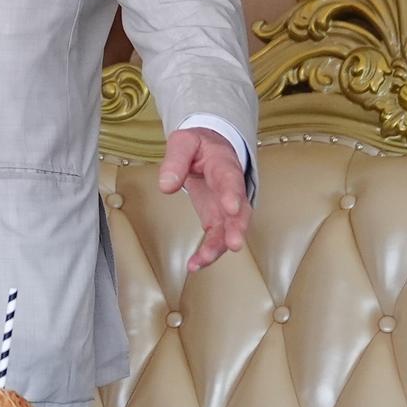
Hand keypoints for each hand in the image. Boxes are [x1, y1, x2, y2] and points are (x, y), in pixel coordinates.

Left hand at [165, 126, 250, 271]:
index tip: (231, 207)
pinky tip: (195, 264)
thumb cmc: (200, 145)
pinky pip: (216, 239)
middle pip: (240, 210)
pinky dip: (207, 253)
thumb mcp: (184, 142)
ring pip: (229, 230)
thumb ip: (175, 160)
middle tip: (233, 243)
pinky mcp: (218, 219)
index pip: (230, 179)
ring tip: (203, 260)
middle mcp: (231, 189)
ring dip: (218, 247)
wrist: (211, 149)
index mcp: (224, 165)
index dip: (232, 194)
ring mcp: (227, 207)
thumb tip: (166, 185)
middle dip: (236, 228)